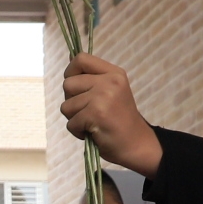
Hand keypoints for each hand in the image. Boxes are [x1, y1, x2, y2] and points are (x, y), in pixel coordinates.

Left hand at [61, 54, 162, 176]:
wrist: (136, 144)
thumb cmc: (119, 120)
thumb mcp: (110, 91)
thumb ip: (90, 78)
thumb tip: (69, 61)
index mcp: (114, 73)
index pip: (81, 59)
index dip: (70, 72)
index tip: (77, 88)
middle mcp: (110, 81)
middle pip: (68, 84)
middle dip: (71, 101)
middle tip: (88, 111)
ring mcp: (103, 96)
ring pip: (66, 105)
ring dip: (74, 118)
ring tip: (92, 122)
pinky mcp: (96, 113)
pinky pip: (71, 123)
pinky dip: (77, 131)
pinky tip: (93, 132)